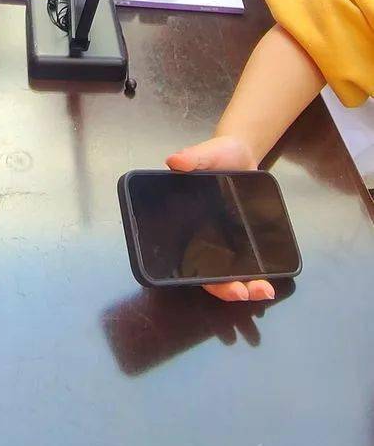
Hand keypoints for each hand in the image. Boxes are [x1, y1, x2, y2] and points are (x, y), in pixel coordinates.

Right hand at [166, 136, 274, 301]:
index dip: (206, 278)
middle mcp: (206, 237)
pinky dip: (258, 273)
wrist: (241, 152)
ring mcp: (227, 240)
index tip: (226, 287)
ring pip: (232, 273)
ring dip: (247, 287)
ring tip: (264, 291)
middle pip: (213, 274)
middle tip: (247, 293)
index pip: (191, 260)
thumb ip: (192, 157)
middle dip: (229, 289)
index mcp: (190, 224)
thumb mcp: (206, 153)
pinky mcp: (244, 237)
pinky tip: (271, 279)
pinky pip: (248, 260)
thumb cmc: (218, 153)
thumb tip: (175, 161)